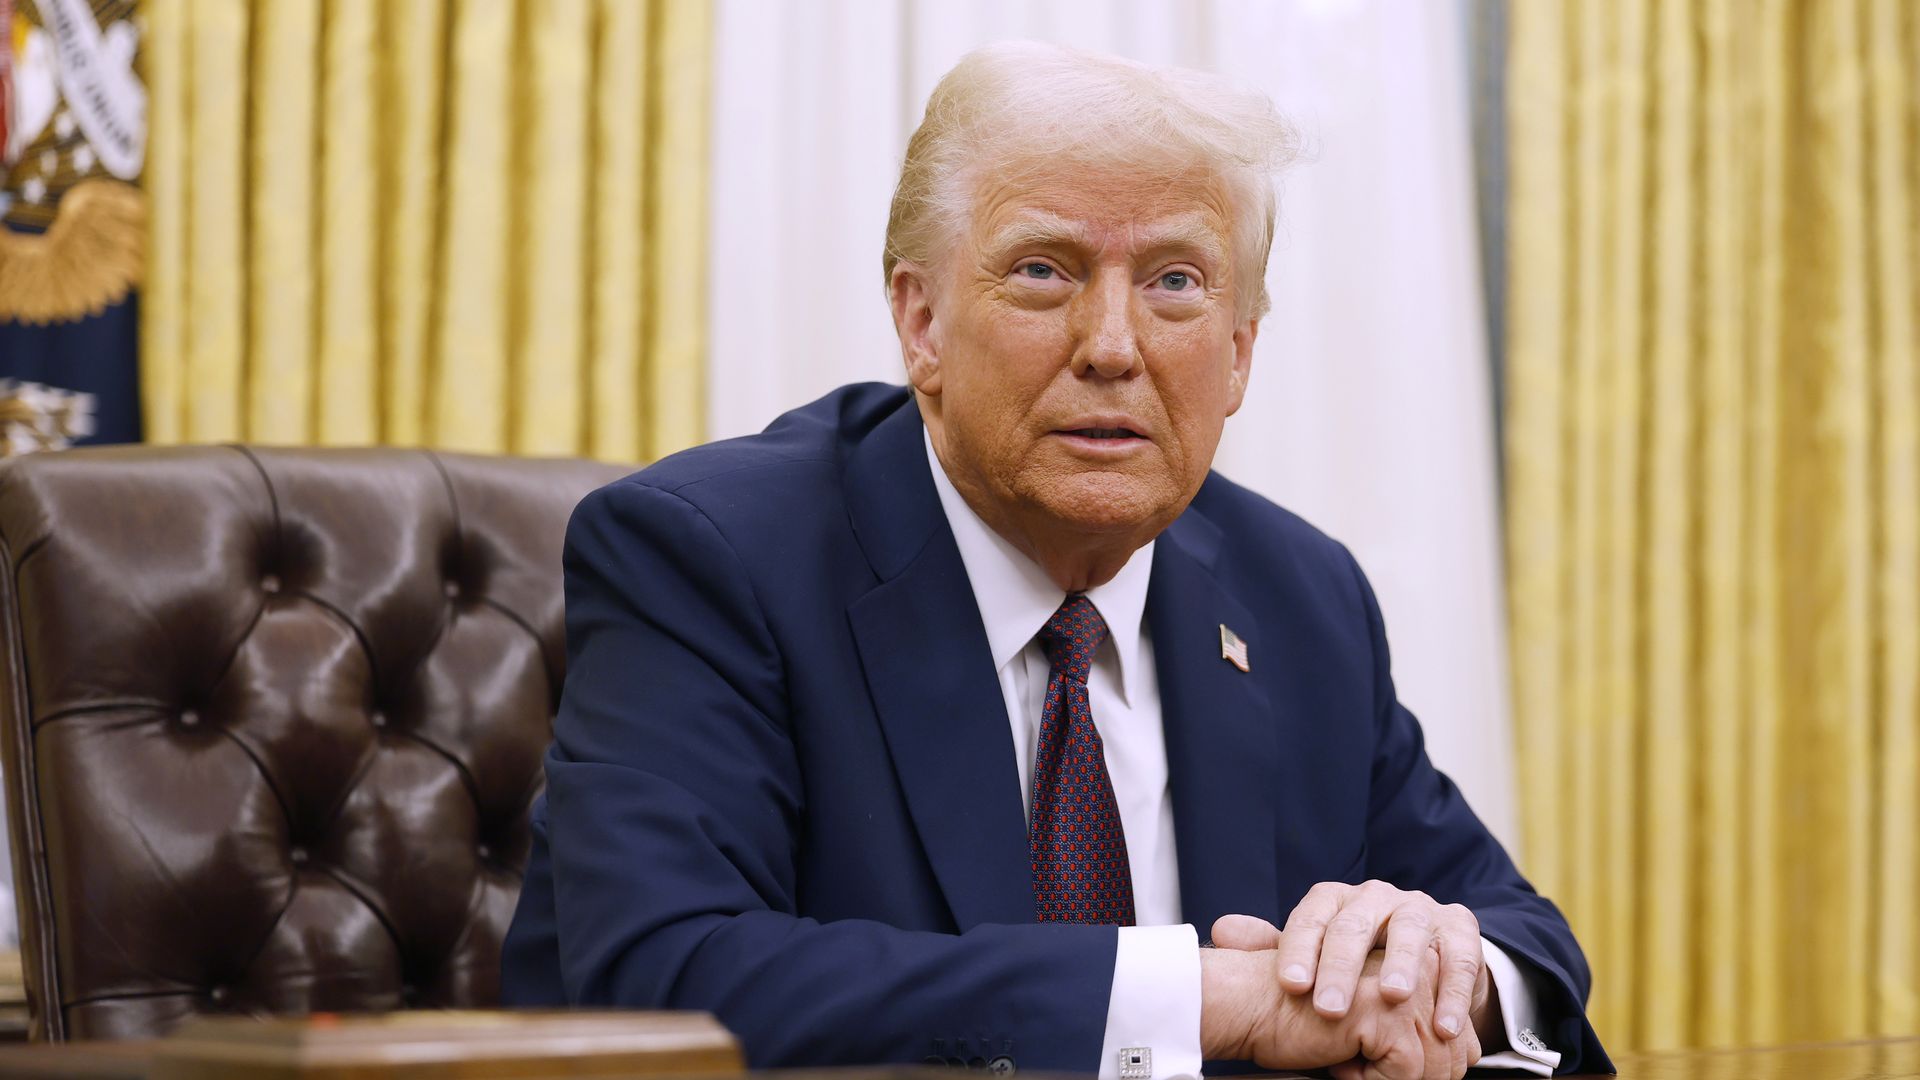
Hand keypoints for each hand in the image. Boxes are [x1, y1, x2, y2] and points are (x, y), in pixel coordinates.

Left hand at [1261, 882, 1492, 1043]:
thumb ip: (1271, 946)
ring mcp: (1420, 910)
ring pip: (1409, 931)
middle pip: (1355, 923)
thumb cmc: (1355, 959)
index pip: (1311, 917)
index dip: (1299, 950)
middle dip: (1342, 965)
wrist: (1420, 953)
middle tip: (1329, 1007)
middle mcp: (1376, 897)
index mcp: (1335, 900)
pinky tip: (1444, 1025)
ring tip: (1391, 998)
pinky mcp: (1460, 929)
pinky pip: (1459, 958)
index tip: (1290, 987)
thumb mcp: (1314, 952)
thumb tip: (1222, 932)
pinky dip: (1454, 992)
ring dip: (1401, 965)